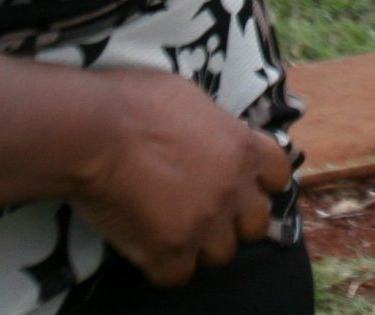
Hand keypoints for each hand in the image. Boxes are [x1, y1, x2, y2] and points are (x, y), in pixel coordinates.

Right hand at [72, 70, 291, 286]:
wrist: (96, 131)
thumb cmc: (135, 101)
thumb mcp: (190, 99)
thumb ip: (211, 128)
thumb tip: (208, 137)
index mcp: (242, 148)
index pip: (278, 175)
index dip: (260, 181)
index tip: (240, 182)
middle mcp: (232, 190)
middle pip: (256, 223)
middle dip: (234, 219)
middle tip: (204, 209)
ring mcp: (203, 224)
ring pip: (221, 254)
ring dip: (201, 244)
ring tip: (172, 228)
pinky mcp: (169, 252)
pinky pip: (178, 276)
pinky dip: (163, 265)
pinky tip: (146, 245)